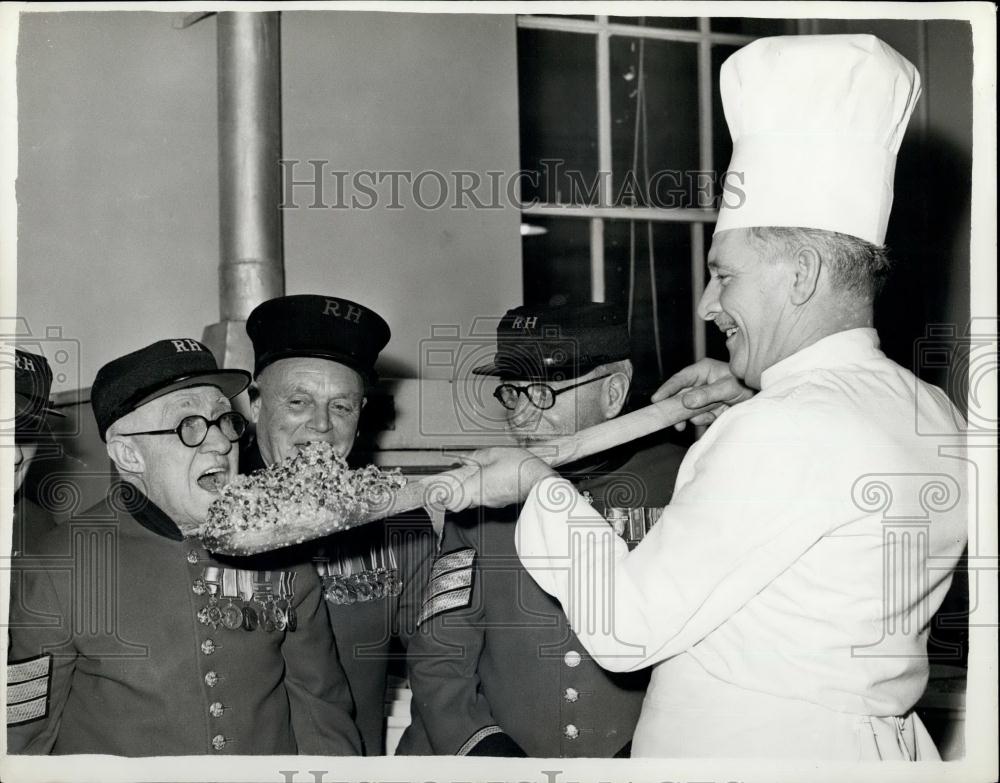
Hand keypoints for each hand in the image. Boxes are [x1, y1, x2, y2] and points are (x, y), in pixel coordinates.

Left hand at [426, 447, 556, 512]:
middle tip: (454, 477)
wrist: (542, 481)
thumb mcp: (495, 453)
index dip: (442, 495)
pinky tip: (489, 476)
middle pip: (460, 500)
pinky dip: (483, 488)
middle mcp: (482, 499)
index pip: (450, 500)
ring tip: (474, 473)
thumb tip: (464, 459)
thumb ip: (476, 457)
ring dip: (469, 488)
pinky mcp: (501, 501)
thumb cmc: (522, 468)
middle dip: (455, 489)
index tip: (436, 488)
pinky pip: (485, 496)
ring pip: (472, 498)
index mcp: (476, 487)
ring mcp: (492, 502)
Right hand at [651, 358, 753, 429]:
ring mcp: (702, 396)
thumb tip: (686, 401)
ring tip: (711, 414)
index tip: (656, 400)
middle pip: (680, 396)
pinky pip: (698, 417)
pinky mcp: (707, 408)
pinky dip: (704, 420)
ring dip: (695, 416)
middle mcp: (700, 383)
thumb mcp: (727, 388)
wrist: (760, 400)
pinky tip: (714, 417)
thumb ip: (707, 394)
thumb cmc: (745, 386)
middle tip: (676, 423)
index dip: (667, 390)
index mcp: (702, 371)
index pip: (680, 380)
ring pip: (688, 409)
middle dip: (678, 410)